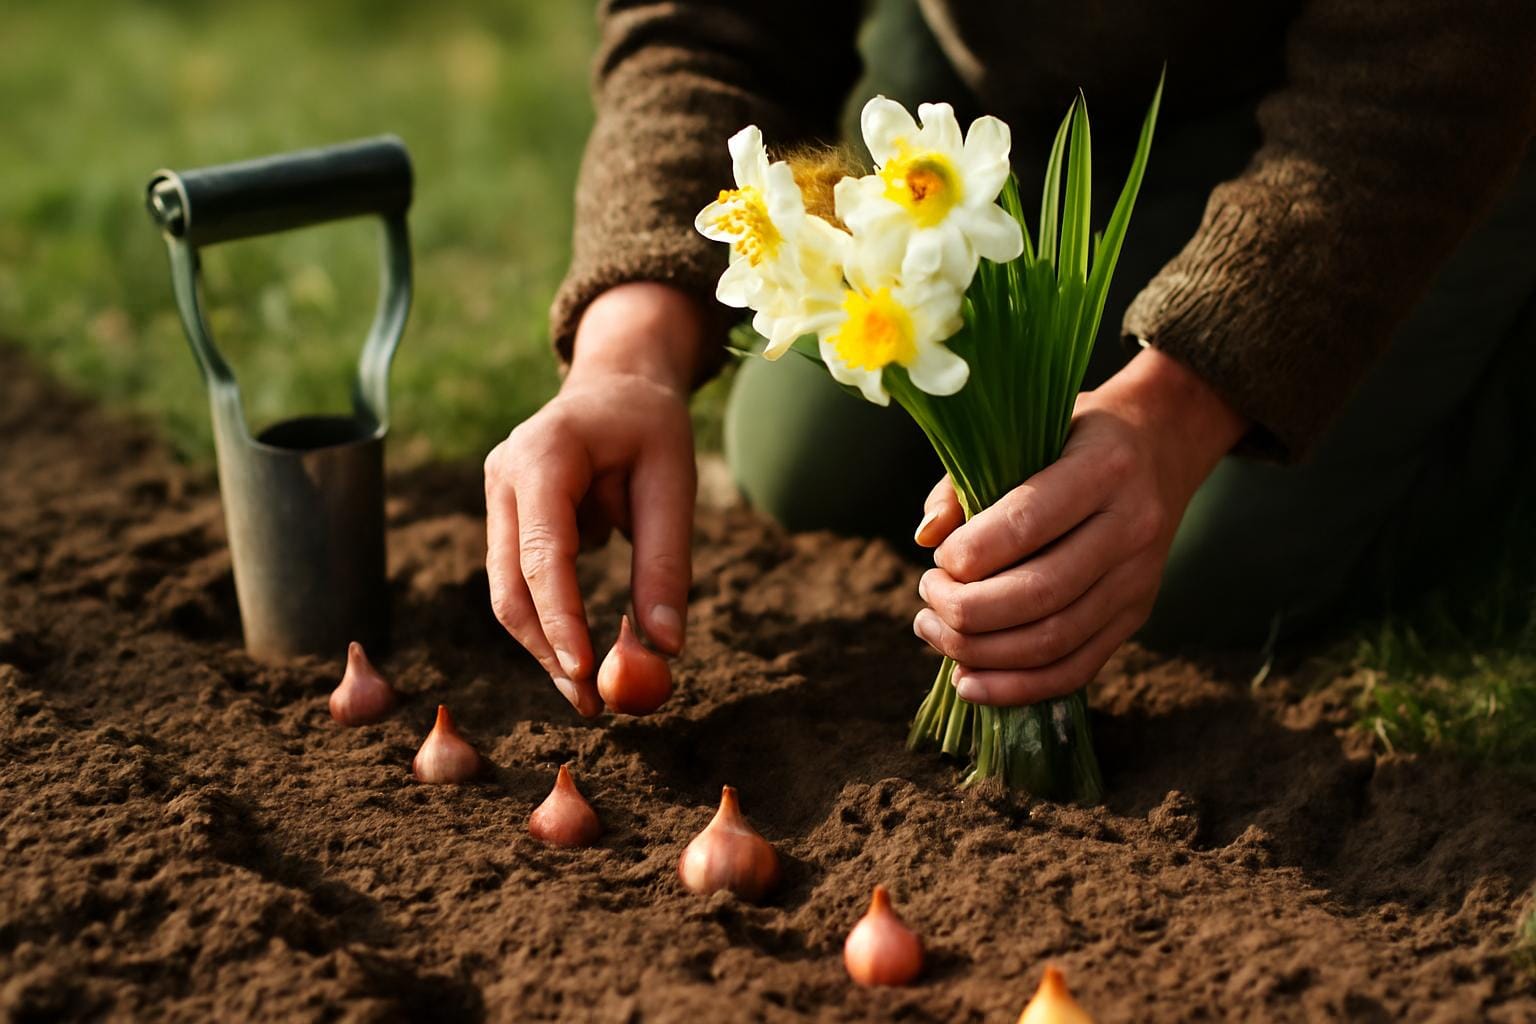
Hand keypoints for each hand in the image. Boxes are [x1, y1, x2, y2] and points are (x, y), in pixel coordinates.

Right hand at [484, 282, 703, 715]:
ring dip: (545, 645)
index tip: (585, 672)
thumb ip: (666, 562)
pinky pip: (519, 581)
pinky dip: (549, 621)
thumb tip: (665, 646)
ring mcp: (496, 497)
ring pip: (507, 592)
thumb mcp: (673, 482)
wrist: (617, 384)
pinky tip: (580, 651)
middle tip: (592, 704)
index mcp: (543, 455)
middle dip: (548, 649)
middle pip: (511, 584)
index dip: (560, 617)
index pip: (543, 552)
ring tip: (589, 691)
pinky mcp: (503, 518)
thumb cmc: (650, 427)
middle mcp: (504, 476)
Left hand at [911, 347, 1247, 705]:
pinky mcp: (1136, 615)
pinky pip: (1076, 669)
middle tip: (926, 597)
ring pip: (1054, 640)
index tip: (936, 560)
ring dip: (980, 651)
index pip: (1029, 523)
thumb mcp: (1025, 432)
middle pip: (1040, 593)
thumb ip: (966, 482)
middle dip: (966, 610)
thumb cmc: (1073, 437)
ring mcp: (1138, 578)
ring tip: (934, 632)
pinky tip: (969, 683)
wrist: (1162, 445)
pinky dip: (1016, 688)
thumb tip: (925, 538)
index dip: (970, 554)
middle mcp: (1131, 526)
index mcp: (1104, 468)